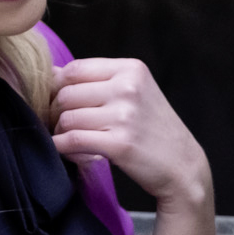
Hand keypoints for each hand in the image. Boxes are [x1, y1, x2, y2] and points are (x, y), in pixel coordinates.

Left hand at [50, 58, 210, 207]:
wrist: (182, 164)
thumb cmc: (153, 129)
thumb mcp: (135, 93)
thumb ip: (99, 81)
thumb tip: (51, 75)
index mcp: (131, 69)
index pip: (74, 69)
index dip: (58, 87)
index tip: (58, 103)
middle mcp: (128, 87)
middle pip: (66, 94)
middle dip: (57, 112)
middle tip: (62, 125)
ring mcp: (125, 115)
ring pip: (67, 118)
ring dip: (61, 132)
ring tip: (70, 139)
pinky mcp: (119, 143)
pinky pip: (73, 140)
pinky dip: (62, 146)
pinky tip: (67, 149)